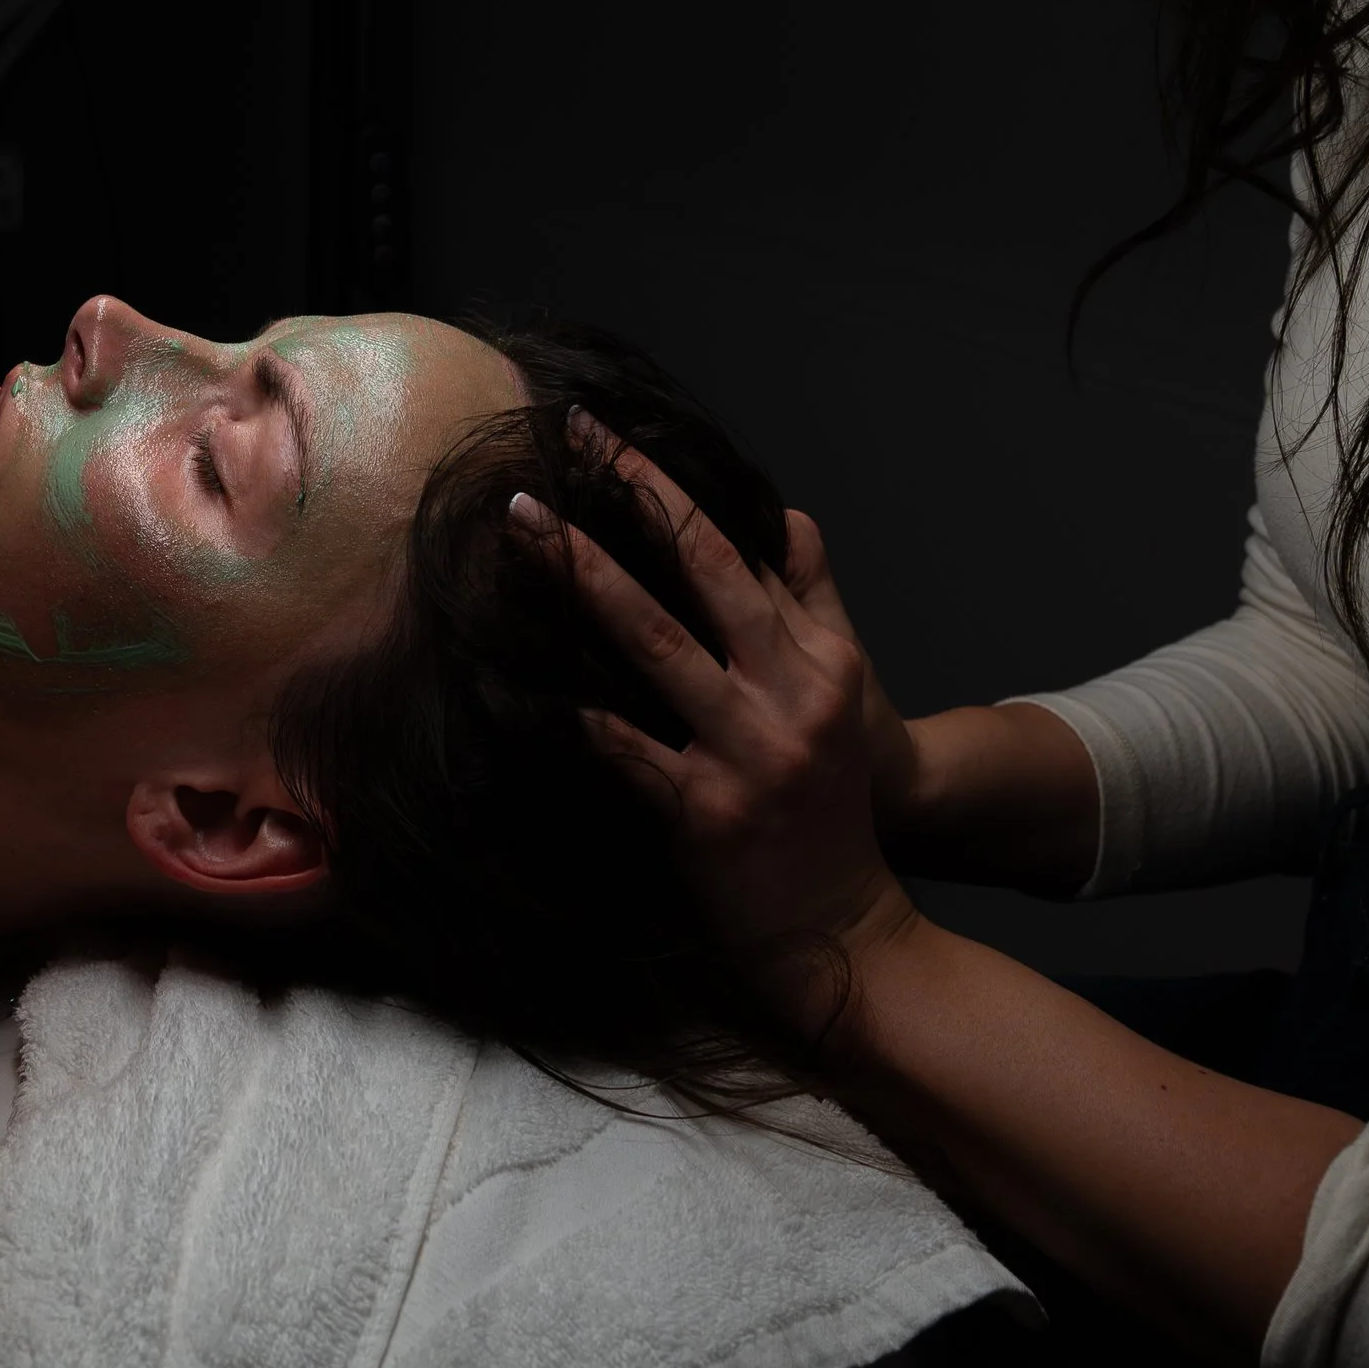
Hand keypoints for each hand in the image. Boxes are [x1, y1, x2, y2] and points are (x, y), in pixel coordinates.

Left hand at [514, 446, 914, 1031]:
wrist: (846, 929)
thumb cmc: (830, 805)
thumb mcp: (842, 694)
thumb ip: (814, 601)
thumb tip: (788, 515)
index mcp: (822, 660)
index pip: (738, 552)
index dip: (670, 489)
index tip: (608, 439)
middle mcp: (793, 694)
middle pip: (705, 572)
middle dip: (632, 496)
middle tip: (567, 440)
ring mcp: (751, 752)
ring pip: (658, 643)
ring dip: (586, 577)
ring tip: (529, 528)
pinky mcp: (707, 812)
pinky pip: (626, 749)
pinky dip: (575, 714)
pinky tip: (522, 679)